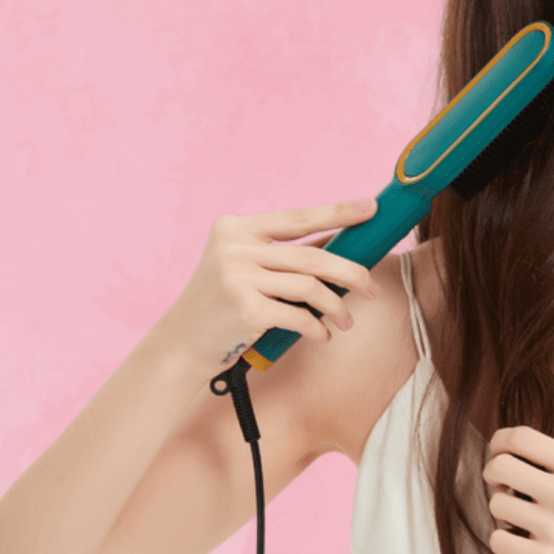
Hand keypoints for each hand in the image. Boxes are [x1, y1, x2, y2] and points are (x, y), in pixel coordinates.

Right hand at [152, 200, 380, 380]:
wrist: (181, 344)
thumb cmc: (221, 305)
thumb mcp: (243, 269)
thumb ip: (283, 256)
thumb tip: (339, 249)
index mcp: (235, 228)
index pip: (296, 218)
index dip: (337, 213)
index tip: (369, 209)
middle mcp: (234, 246)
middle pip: (311, 256)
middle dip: (351, 273)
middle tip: (372, 289)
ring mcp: (237, 276)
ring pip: (310, 287)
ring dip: (336, 306)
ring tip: (346, 321)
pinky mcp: (244, 308)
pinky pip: (298, 316)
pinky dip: (317, 327)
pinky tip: (322, 334)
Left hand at [482, 425, 553, 553]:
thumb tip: (506, 454)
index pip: (520, 437)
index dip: (499, 442)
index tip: (499, 453)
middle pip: (500, 466)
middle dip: (493, 476)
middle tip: (505, 488)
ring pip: (497, 505)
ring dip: (503, 512)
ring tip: (522, 521)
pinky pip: (499, 540)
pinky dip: (505, 542)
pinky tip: (524, 544)